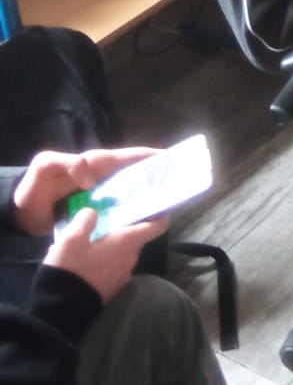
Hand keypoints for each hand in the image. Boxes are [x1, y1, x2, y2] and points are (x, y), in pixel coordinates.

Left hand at [12, 148, 159, 236]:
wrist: (20, 216)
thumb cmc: (33, 188)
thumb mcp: (45, 167)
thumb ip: (66, 163)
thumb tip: (91, 175)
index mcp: (95, 164)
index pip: (128, 157)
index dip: (151, 157)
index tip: (173, 160)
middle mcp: (103, 179)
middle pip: (136, 177)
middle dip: (157, 179)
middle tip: (179, 187)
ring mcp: (101, 198)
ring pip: (131, 197)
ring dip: (148, 201)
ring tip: (169, 208)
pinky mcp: (97, 216)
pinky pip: (120, 215)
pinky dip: (133, 218)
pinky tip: (145, 227)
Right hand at [44, 207, 167, 303]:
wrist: (61, 310)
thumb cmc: (72, 268)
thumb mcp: (72, 238)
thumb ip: (85, 220)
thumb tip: (93, 214)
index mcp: (127, 243)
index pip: (156, 227)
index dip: (159, 215)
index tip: (155, 207)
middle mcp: (130, 260)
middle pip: (134, 239)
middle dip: (121, 229)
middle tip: (104, 220)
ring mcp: (122, 277)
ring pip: (119, 254)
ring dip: (107, 246)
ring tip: (83, 241)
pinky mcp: (111, 290)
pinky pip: (110, 268)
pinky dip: (101, 261)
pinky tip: (80, 261)